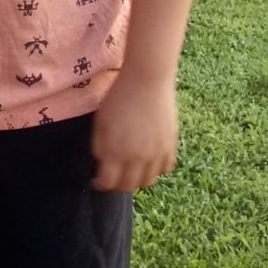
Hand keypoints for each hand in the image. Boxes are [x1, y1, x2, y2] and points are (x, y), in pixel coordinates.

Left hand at [91, 73, 178, 193]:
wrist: (147, 80)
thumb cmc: (119, 98)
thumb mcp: (100, 123)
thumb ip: (99, 147)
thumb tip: (101, 164)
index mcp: (115, 152)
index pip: (108, 183)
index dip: (100, 184)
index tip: (97, 180)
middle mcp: (137, 158)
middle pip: (128, 187)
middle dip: (117, 185)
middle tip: (113, 177)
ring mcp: (156, 153)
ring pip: (148, 182)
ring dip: (137, 180)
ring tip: (131, 171)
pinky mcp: (171, 145)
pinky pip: (165, 168)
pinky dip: (156, 170)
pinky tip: (148, 162)